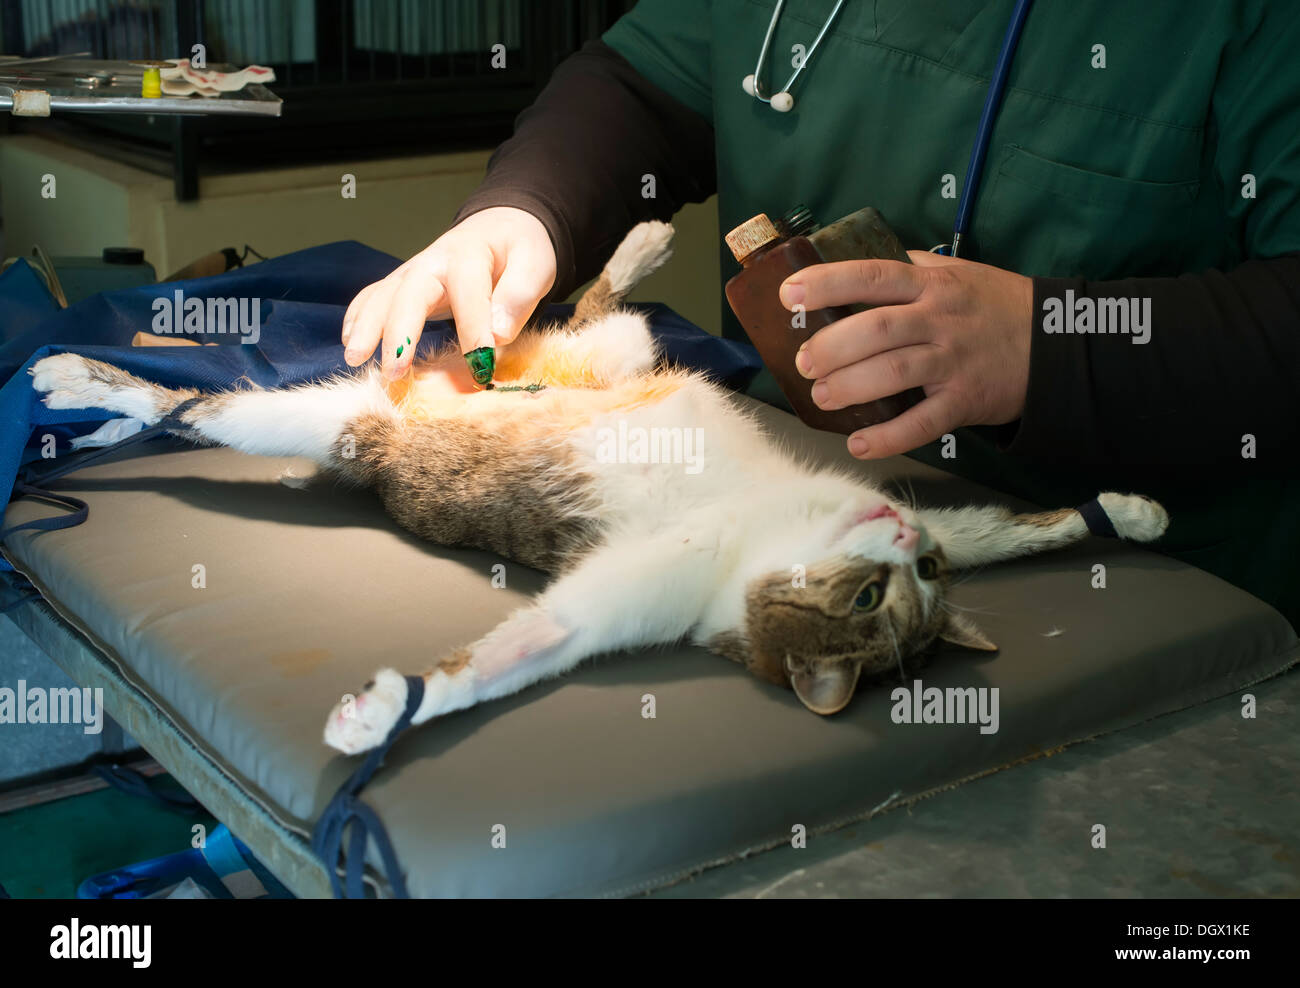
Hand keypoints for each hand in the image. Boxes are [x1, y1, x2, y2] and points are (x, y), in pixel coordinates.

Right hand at [341, 206, 556, 378]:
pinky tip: (351, 347)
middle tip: (394, 371)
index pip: (468, 292)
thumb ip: (519, 296)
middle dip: (399, 333)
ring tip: (356, 360)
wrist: (502, 227)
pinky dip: (358, 319)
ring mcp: (414, 272)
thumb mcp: (535, 265)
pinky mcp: (405, 285)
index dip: (473, 330)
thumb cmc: (521, 250)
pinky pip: (374, 297)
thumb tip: (497, 333)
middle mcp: (434, 261)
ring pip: (383, 296)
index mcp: (471, 254)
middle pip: (409, 293)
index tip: (480, 366)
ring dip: (366, 328)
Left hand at [779, 251, 1032, 458]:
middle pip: (876, 329)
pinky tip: (859, 443)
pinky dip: (888, 437)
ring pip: (894, 372)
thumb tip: (859, 258)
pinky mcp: (965, 401)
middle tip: (805, 361)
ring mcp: (953, 362)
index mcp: (932, 285)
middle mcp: (940, 320)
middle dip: (832, 346)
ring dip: (851, 386)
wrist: (1059, 345)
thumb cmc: (998, 306)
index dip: (827, 283)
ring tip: (822, 397)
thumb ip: (912, 268)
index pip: (872, 276)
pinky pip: (923, 423)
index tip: (789, 294)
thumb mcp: (959, 273)